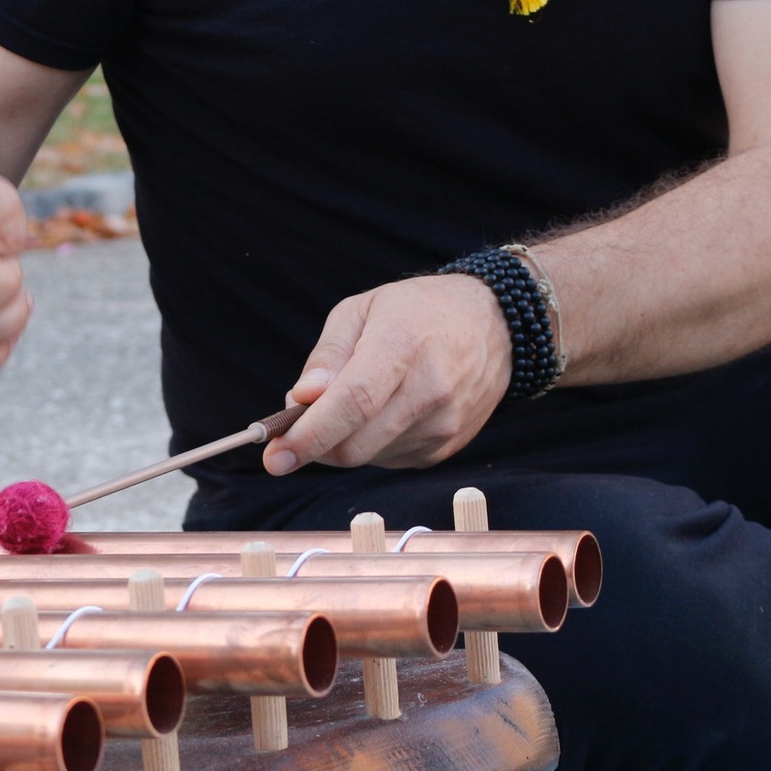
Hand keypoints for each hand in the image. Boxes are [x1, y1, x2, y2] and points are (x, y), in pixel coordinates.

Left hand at [262, 275, 512, 473]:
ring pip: (369, 457)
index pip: (353, 403)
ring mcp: (444, 423)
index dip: (310, 434)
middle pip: (356, 444)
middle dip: (314, 446)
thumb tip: (300, 400)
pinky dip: (372, 444)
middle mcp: (431, 389)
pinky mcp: (448, 446)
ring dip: (344, 442)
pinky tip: (383, 412)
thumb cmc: (418, 311)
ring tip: (352, 402)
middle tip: (294, 427)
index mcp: (403, 345)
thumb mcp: (362, 310)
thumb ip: (327, 357)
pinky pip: (391, 460)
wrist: (495, 323)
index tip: (275, 455)